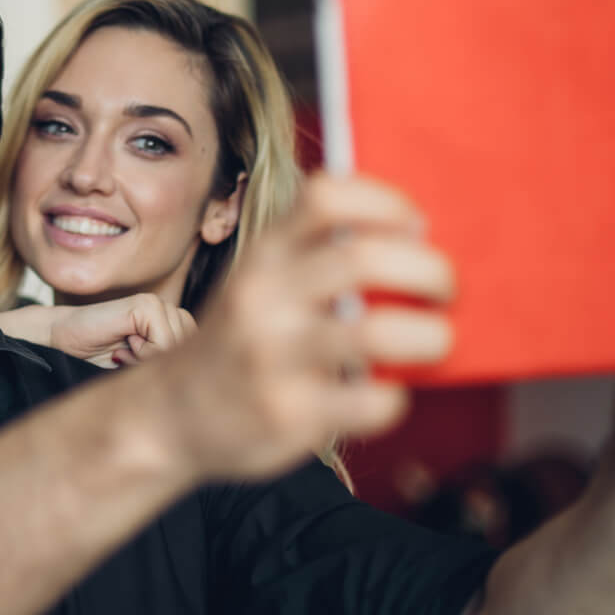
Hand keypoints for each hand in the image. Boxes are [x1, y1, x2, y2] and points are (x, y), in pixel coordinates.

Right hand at [41, 292, 195, 366]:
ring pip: (179, 346)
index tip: (140, 367)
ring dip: (151, 359)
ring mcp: (159, 305)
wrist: (62, 343)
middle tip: (130, 359)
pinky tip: (124, 346)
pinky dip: (143, 353)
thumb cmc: (99, 360)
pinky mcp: (146, 305)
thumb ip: (171, 366)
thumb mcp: (143, 370)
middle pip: (192, 350)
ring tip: (126, 352)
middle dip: (161, 365)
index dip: (169, 371)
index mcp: (174, 326)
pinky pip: (164, 341)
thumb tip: (204, 377)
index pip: (200, 353)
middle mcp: (170, 312)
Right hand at [153, 174, 454, 483]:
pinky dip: (397, 397)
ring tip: (435, 341)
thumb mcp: (256, 281)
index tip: (416, 224)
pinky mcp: (290, 415)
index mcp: (262, 257)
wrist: (170, 415)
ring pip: (377, 332)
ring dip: (429, 335)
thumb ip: (312, 255)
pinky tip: (388, 392)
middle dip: (428, 270)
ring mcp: (274, 359)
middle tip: (444, 288)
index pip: (325, 198)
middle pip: (363, 259)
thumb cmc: (237, 342)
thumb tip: (411, 237)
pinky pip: (373, 401)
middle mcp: (264, 300)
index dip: (385, 202)